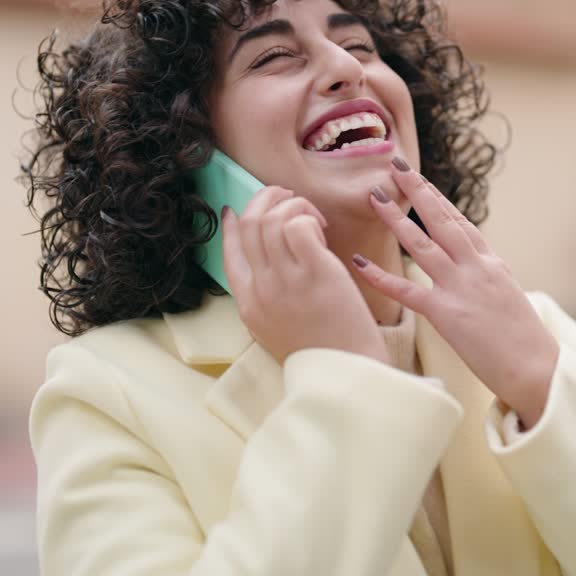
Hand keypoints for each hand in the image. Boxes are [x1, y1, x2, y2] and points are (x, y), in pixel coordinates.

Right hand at [222, 186, 388, 365]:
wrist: (348, 374)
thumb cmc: (323, 352)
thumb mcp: (276, 329)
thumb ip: (268, 297)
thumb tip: (271, 260)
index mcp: (248, 304)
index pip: (228, 252)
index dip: (232, 225)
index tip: (236, 209)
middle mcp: (261, 289)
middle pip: (248, 224)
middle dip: (267, 200)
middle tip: (290, 200)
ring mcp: (286, 281)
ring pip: (272, 218)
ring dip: (294, 206)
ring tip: (314, 219)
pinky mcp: (316, 273)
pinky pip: (299, 225)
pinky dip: (309, 218)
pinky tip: (323, 231)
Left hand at [353, 159, 559, 427]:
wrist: (536, 367)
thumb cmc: (523, 338)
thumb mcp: (508, 295)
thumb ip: (486, 275)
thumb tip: (472, 266)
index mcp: (490, 262)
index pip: (459, 222)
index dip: (436, 198)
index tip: (418, 178)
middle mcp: (475, 267)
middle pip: (441, 220)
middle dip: (417, 190)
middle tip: (395, 165)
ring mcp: (460, 287)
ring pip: (422, 244)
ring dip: (396, 219)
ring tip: (375, 197)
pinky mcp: (446, 314)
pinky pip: (407, 290)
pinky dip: (381, 276)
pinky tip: (360, 262)